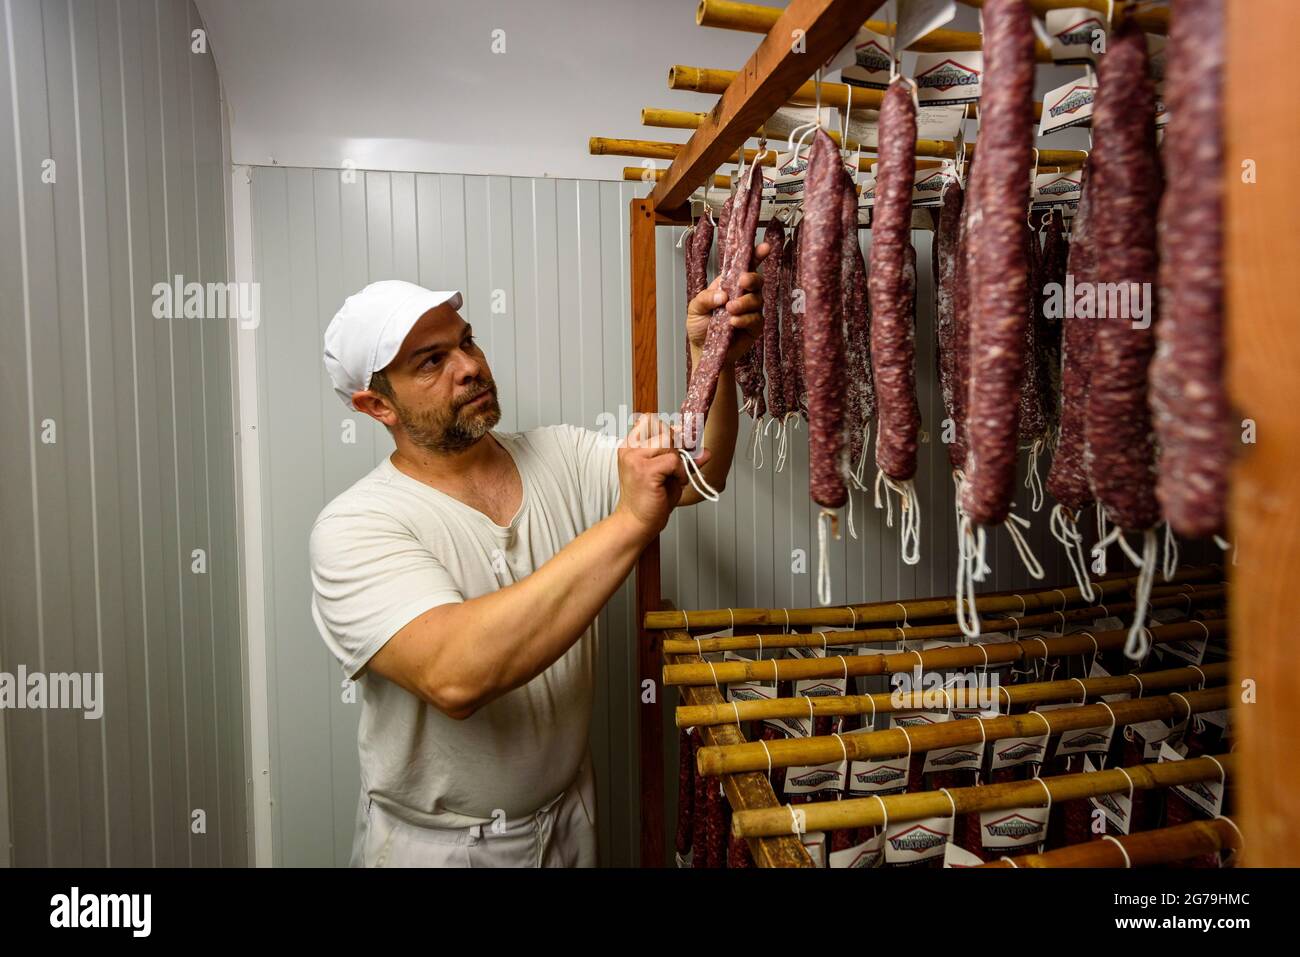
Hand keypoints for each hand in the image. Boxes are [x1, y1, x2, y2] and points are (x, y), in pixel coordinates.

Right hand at [614, 414, 711, 539]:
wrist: (637, 523)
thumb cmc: (651, 499)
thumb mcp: (669, 473)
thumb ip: (685, 458)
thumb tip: (704, 450)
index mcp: (630, 446)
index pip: (649, 419)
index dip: (669, 430)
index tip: (678, 444)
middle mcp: (629, 449)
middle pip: (662, 427)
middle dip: (677, 444)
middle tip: (678, 464)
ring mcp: (635, 459)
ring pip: (668, 441)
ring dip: (679, 459)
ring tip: (675, 475)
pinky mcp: (645, 471)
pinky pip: (673, 460)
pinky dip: (680, 471)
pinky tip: (676, 482)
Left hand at [686, 241, 771, 368]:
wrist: (703, 351)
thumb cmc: (700, 327)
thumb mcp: (694, 308)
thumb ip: (705, 298)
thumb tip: (722, 294)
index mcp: (728, 285)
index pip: (744, 267)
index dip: (755, 255)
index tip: (763, 247)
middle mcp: (742, 295)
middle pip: (757, 280)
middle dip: (752, 279)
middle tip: (742, 282)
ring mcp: (750, 311)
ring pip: (757, 300)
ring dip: (744, 303)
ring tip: (730, 310)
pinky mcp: (754, 327)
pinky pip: (756, 319)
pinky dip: (745, 319)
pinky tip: (733, 323)